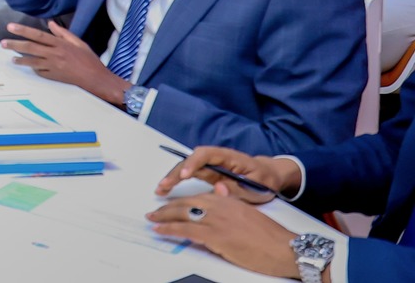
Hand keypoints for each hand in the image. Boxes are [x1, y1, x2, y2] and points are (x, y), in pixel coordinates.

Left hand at [1, 20, 128, 104]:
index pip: (38, 35)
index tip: (10, 27)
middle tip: (2, 43)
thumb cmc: (89, 60)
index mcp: (61, 44)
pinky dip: (33, 69)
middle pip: (31, 48)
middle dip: (15, 44)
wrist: (96, 79)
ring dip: (20, 59)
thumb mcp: (79, 43)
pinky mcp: (53, 77)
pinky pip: (40, 72)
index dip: (23, 30)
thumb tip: (50, 23)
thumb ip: (63, 33)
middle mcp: (55, 55)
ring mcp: (53, 67)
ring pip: (32, 62)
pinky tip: (28, 66)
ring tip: (11, 58)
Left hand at [146, 185, 304, 274]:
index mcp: (227, 199)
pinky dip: (169, 229)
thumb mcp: (248, 212)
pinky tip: (160, 229)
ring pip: (182, 214)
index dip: (180, 201)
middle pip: (185, 203)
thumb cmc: (271, 236)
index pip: (196, 196)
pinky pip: (186, 230)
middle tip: (154, 211)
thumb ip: (231, 200)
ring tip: (152, 219)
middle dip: (167, 208)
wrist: (286, 249)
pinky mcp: (217, 236)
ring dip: (163, 217)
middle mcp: (219, 205)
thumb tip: (219, 189)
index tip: (169, 204)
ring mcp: (217, 220)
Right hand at [155, 147, 293, 202]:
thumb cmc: (265, 181)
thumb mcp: (258, 188)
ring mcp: (211, 165)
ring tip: (161, 189)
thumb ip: (238, 189)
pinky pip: (190, 175)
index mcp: (229, 157)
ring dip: (173, 177)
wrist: (270, 176)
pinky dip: (177, 181)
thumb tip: (219, 189)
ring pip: (187, 167)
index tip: (185, 175)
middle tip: (165, 185)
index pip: (207, 154)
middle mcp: (216, 158)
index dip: (194, 163)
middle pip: (192, 160)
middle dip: (177, 172)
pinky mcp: (208, 173)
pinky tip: (167, 189)